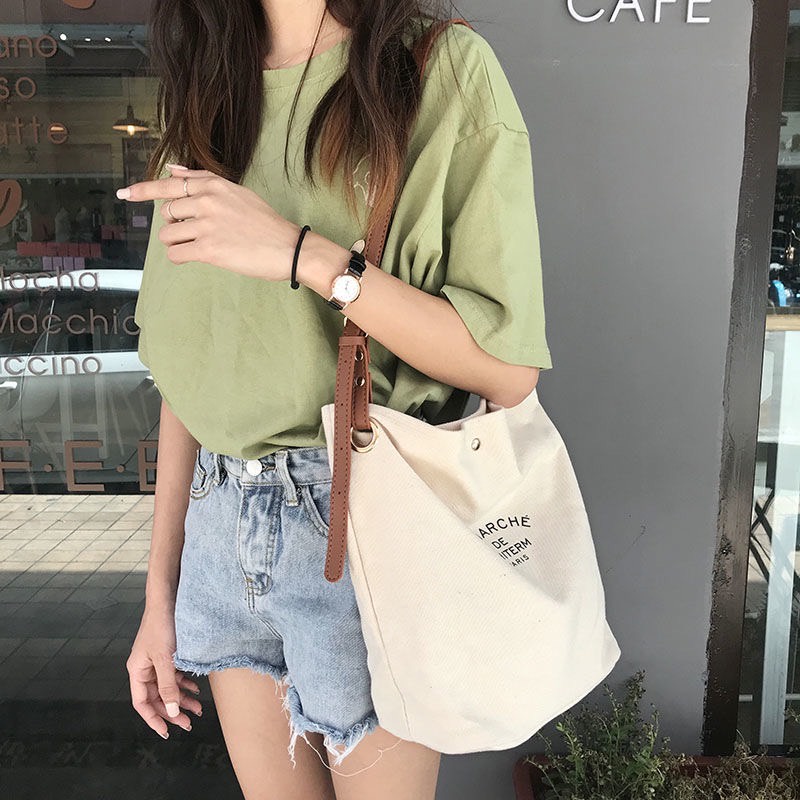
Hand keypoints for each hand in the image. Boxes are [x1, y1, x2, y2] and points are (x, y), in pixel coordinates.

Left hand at [116, 164, 300, 282]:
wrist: (289, 247)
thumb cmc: (266, 224)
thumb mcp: (237, 193)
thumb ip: (204, 181)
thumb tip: (173, 170)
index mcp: (214, 185)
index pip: (170, 184)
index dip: (143, 190)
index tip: (125, 194)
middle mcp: (207, 201)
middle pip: (167, 212)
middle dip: (174, 225)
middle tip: (193, 233)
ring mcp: (206, 225)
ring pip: (168, 235)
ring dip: (176, 243)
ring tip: (197, 245)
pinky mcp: (208, 249)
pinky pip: (176, 254)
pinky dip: (180, 258)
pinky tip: (194, 257)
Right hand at [126, 604, 202, 738]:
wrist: (169, 598)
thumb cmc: (162, 625)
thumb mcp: (165, 658)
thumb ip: (168, 686)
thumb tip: (172, 711)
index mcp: (137, 670)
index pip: (141, 703)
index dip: (153, 719)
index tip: (166, 732)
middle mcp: (145, 668)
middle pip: (157, 697)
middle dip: (172, 711)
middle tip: (189, 723)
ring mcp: (156, 660)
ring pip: (168, 687)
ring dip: (182, 698)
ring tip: (198, 708)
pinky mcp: (168, 652)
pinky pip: (175, 674)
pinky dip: (185, 682)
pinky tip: (196, 688)